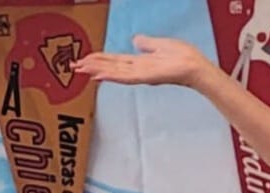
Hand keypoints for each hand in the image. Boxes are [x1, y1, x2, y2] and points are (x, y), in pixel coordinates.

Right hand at [73, 34, 212, 87]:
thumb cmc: (183, 57)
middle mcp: (138, 69)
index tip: (84, 58)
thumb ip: (146, 44)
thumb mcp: (160, 44)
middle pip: (110, 67)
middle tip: (73, 67)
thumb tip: (135, 39)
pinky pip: (126, 76)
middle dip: (92, 66)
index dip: (99, 59)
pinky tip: (100, 75)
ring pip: (114, 72)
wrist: (196, 67)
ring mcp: (141, 74)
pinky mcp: (147, 77)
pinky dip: (112, 76)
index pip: (115, 60)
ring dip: (97, 71)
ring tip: (81, 70)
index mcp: (140, 61)